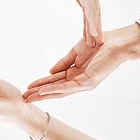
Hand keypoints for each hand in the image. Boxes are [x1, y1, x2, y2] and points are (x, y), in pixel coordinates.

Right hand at [23, 23, 139, 101]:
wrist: (116, 42)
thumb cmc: (98, 44)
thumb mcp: (75, 53)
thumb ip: (63, 62)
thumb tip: (49, 71)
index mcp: (75, 74)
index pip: (54, 82)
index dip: (40, 84)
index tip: (28, 87)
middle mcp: (78, 82)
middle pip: (55, 90)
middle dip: (38, 93)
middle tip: (24, 97)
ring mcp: (83, 84)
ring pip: (59, 91)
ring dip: (43, 94)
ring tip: (30, 97)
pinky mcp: (88, 82)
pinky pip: (68, 87)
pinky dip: (54, 89)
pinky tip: (43, 91)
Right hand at [42, 0, 102, 45]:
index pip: (91, 10)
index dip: (91, 23)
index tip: (91, 35)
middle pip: (95, 13)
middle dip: (95, 29)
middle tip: (97, 42)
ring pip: (94, 15)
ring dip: (94, 30)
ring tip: (95, 43)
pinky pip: (90, 12)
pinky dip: (92, 24)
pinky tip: (93, 35)